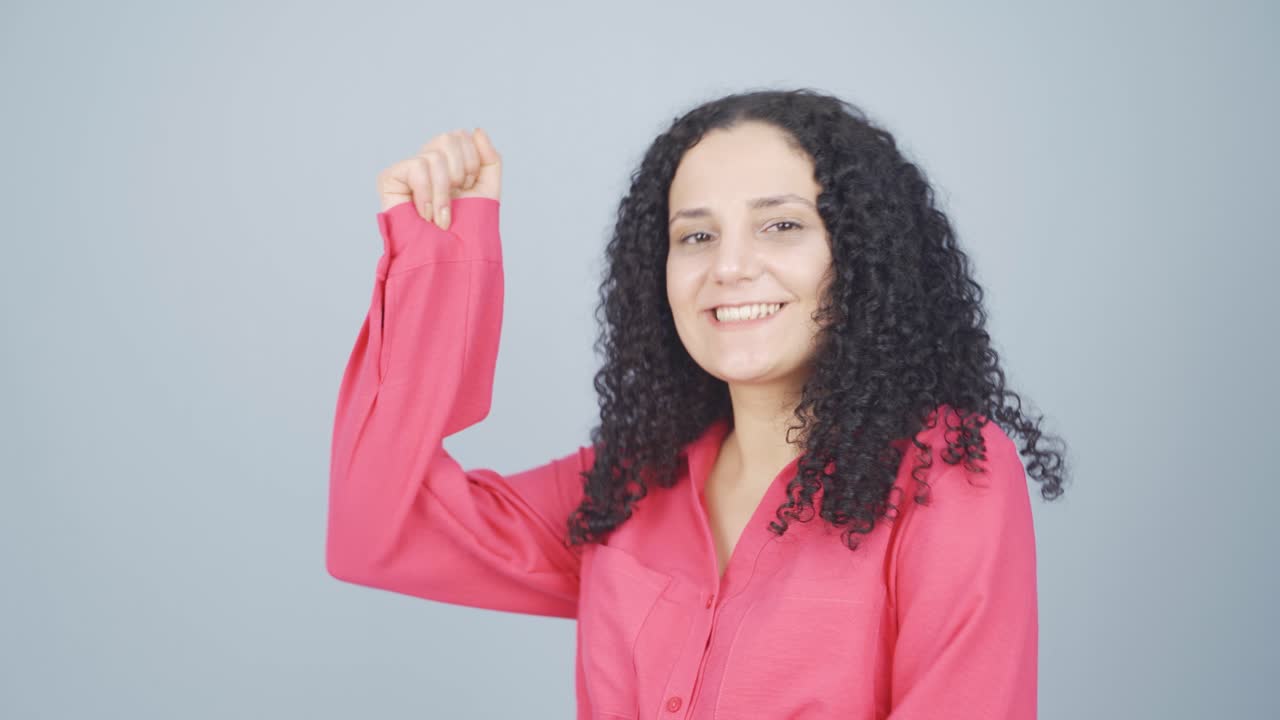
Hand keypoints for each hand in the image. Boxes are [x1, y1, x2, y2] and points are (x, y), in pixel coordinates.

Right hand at [375, 127, 501, 229]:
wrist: (446, 259)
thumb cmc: (465, 232)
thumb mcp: (487, 191)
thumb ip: (489, 159)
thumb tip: (477, 130)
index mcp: (449, 162)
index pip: (463, 136)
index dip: (473, 161)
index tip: (468, 188)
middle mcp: (427, 161)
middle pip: (450, 137)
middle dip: (462, 171)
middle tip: (457, 199)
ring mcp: (409, 169)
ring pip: (435, 154)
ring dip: (445, 192)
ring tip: (442, 217)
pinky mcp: (390, 178)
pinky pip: (417, 166)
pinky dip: (428, 194)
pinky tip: (426, 215)